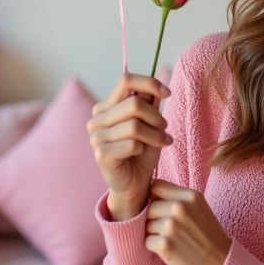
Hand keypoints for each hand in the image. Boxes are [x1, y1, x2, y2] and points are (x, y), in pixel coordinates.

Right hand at [88, 72, 171, 219]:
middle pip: (134, 103)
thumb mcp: (150, 122)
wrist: (134, 184)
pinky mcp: (100, 154)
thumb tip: (160, 80)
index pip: (125, 80)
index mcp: (106, 106)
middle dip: (156, 116)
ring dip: (155, 134)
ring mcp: (96, 137)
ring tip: (162, 141)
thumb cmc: (142, 151)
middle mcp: (97, 119)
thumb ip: (151, 102)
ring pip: (135, 125)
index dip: (149, 83)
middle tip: (165, 128)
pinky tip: (144, 154)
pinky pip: (131, 144)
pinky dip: (144, 148)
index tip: (167, 93)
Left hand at [145, 179, 231, 264]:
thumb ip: (179, 199)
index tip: (162, 209)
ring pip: (145, 224)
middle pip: (149, 206)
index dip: (155, 197)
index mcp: (190, 196)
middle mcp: (180, 207)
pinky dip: (153, 247)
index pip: (156, 185)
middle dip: (154, 218)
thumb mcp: (200, 209)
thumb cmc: (209, 237)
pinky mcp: (165, 245)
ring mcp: (171, 225)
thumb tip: (151, 195)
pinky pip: (146, 240)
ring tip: (171, 240)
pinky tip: (169, 250)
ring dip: (154, 233)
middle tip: (168, 230)